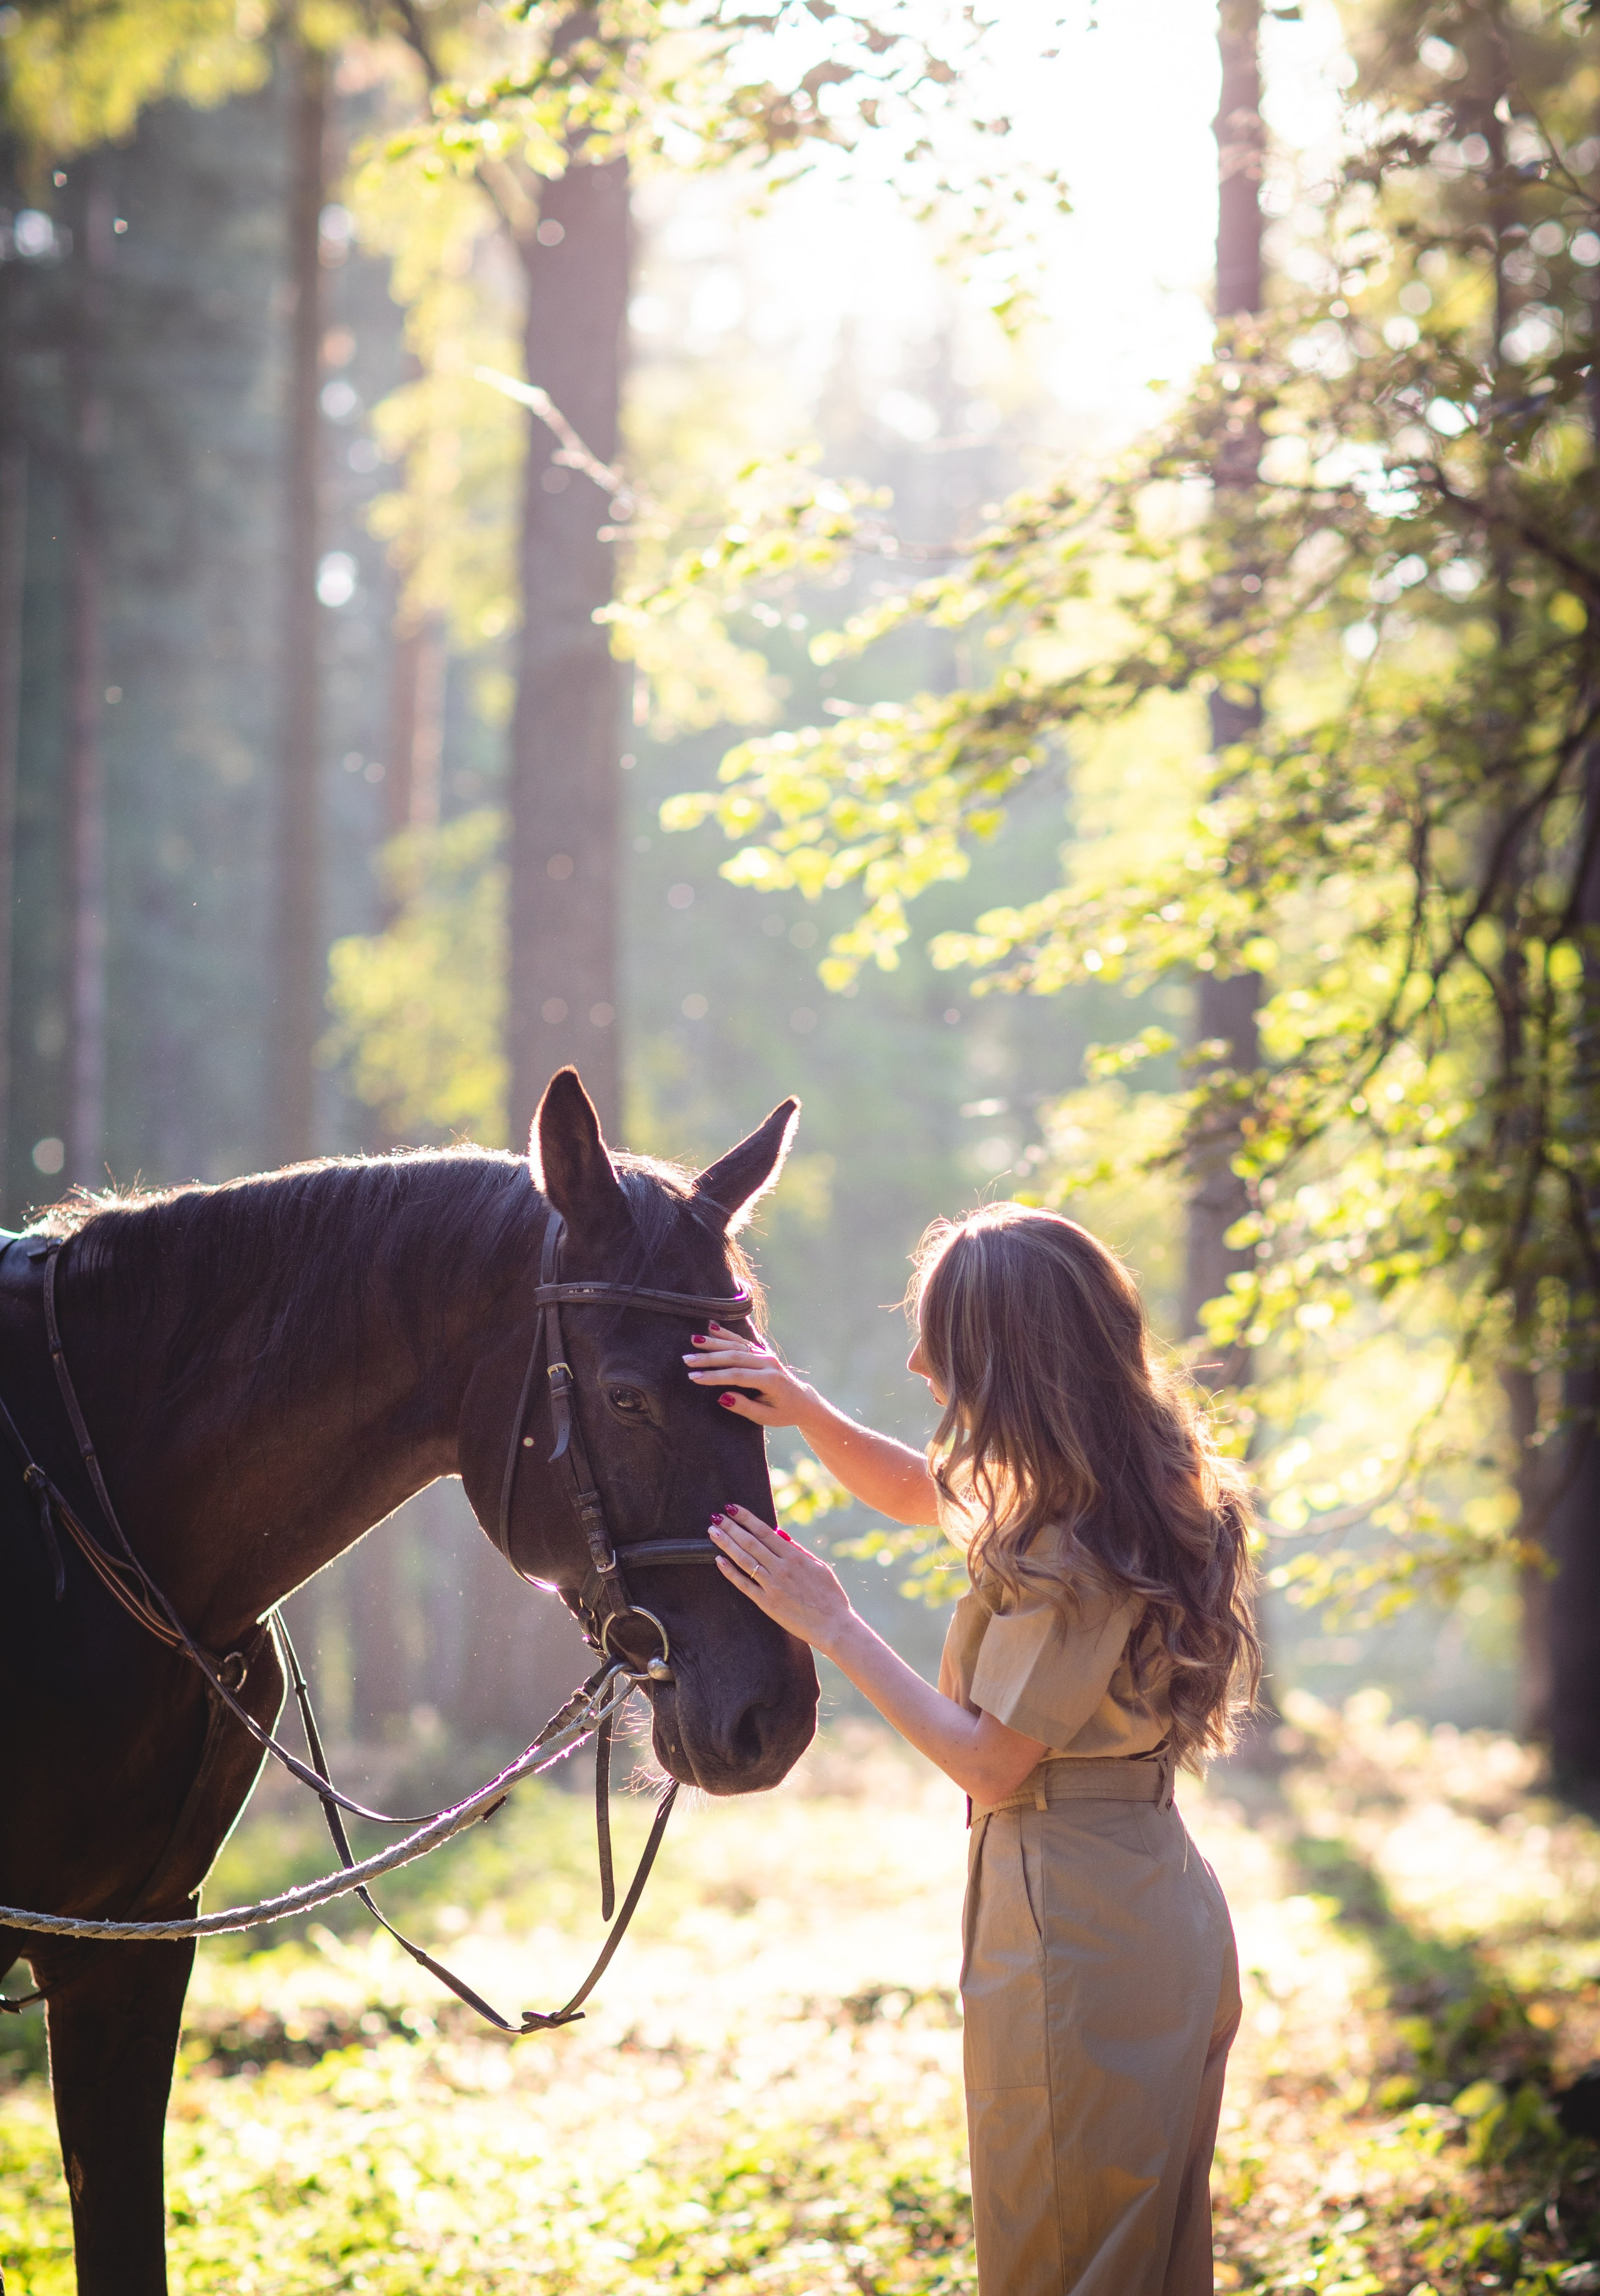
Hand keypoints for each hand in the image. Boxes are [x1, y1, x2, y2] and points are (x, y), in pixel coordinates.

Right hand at [684, 1324, 817, 1429]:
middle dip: (709, 1358)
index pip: (737, 1375)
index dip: (714, 1376)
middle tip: (687, 1359)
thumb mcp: (766, 1418)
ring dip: (714, 1342)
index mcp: (770, 1380)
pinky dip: (727, 1334)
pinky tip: (712, 1327)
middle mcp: (768, 1363)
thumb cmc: (783, 1412)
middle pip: (735, 1356)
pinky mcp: (763, 1352)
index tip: (694, 1377)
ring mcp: (766, 1355)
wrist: (803, 1402)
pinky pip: (743, 1341)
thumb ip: (745, 1407)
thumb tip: (722, 1397)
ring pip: (737, 1345)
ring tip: (694, 1340)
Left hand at [708, 1505, 853, 1654]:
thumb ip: (798, 1550)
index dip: (746, 1518)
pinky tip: (719, 1560)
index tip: (732, 1508)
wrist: (833, 1625)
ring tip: (713, 1531)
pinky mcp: (767, 1604)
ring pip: (744, 1560)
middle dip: (731, 1527)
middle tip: (716, 1516)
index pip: (764, 1532)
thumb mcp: (819, 1566)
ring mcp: (772, 1586)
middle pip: (750, 1543)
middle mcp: (781, 1568)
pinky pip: (745, 1585)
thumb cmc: (830, 1595)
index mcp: (795, 1556)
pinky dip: (730, 1572)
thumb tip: (779, 1533)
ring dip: (726, 1544)